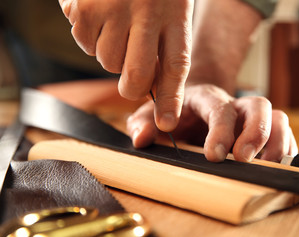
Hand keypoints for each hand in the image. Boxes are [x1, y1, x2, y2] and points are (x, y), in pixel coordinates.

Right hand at [59, 0, 193, 131]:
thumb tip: (152, 89)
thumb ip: (164, 46)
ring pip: (107, 63)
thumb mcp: (170, 7)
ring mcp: (112, 9)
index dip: (172, 99)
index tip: (167, 124)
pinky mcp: (84, 7)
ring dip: (111, 54)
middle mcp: (145, 11)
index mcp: (174, 12)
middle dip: (132, 86)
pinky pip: (84, 45)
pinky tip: (100, 16)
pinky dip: (91, 38)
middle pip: (136, 76)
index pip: (176, 65)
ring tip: (118, 26)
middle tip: (131, 76)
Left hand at [127, 84, 297, 161]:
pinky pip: (284, 134)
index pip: (220, 109)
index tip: (214, 157)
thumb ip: (142, 122)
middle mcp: (235, 104)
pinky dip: (285, 149)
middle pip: (259, 107)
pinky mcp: (263, 128)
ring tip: (267, 167)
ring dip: (277, 144)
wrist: (194, 99)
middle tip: (244, 160)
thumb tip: (141, 139)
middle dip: (256, 134)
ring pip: (278, 119)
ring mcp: (252, 116)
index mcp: (207, 98)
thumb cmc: (175, 110)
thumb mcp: (153, 113)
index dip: (221, 131)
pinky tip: (276, 164)